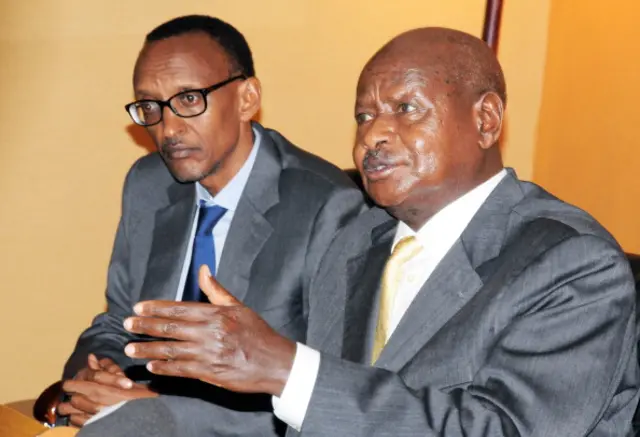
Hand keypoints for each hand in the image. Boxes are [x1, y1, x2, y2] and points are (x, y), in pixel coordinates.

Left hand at [58, 354, 156, 426]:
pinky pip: (75, 422)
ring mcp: (90, 416)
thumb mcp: (121, 377)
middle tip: (77, 394)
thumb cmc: (134, 394)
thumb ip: (105, 367)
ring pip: (70, 411)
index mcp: (97, 389)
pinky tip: (81, 415)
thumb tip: (91, 357)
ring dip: (71, 408)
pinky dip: (76, 418)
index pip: (72, 385)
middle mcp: (90, 403)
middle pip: (72, 398)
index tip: (72, 383)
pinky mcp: (91, 426)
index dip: (71, 384)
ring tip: (74, 406)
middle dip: (73, 396)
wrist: (143, 414)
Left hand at [123, 265, 295, 395]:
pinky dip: (164, 368)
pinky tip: (151, 365)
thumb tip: (203, 270)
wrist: (275, 362)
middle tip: (127, 324)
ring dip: (147, 348)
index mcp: (216, 314)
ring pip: (171, 350)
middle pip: (170, 328)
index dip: (156, 308)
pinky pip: (181, 370)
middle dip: (145, 326)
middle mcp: (210, 333)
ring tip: (130, 347)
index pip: (179, 309)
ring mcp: (208, 354)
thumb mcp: (239, 307)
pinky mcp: (209, 373)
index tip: (138, 308)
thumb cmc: (257, 333)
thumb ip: (217, 290)